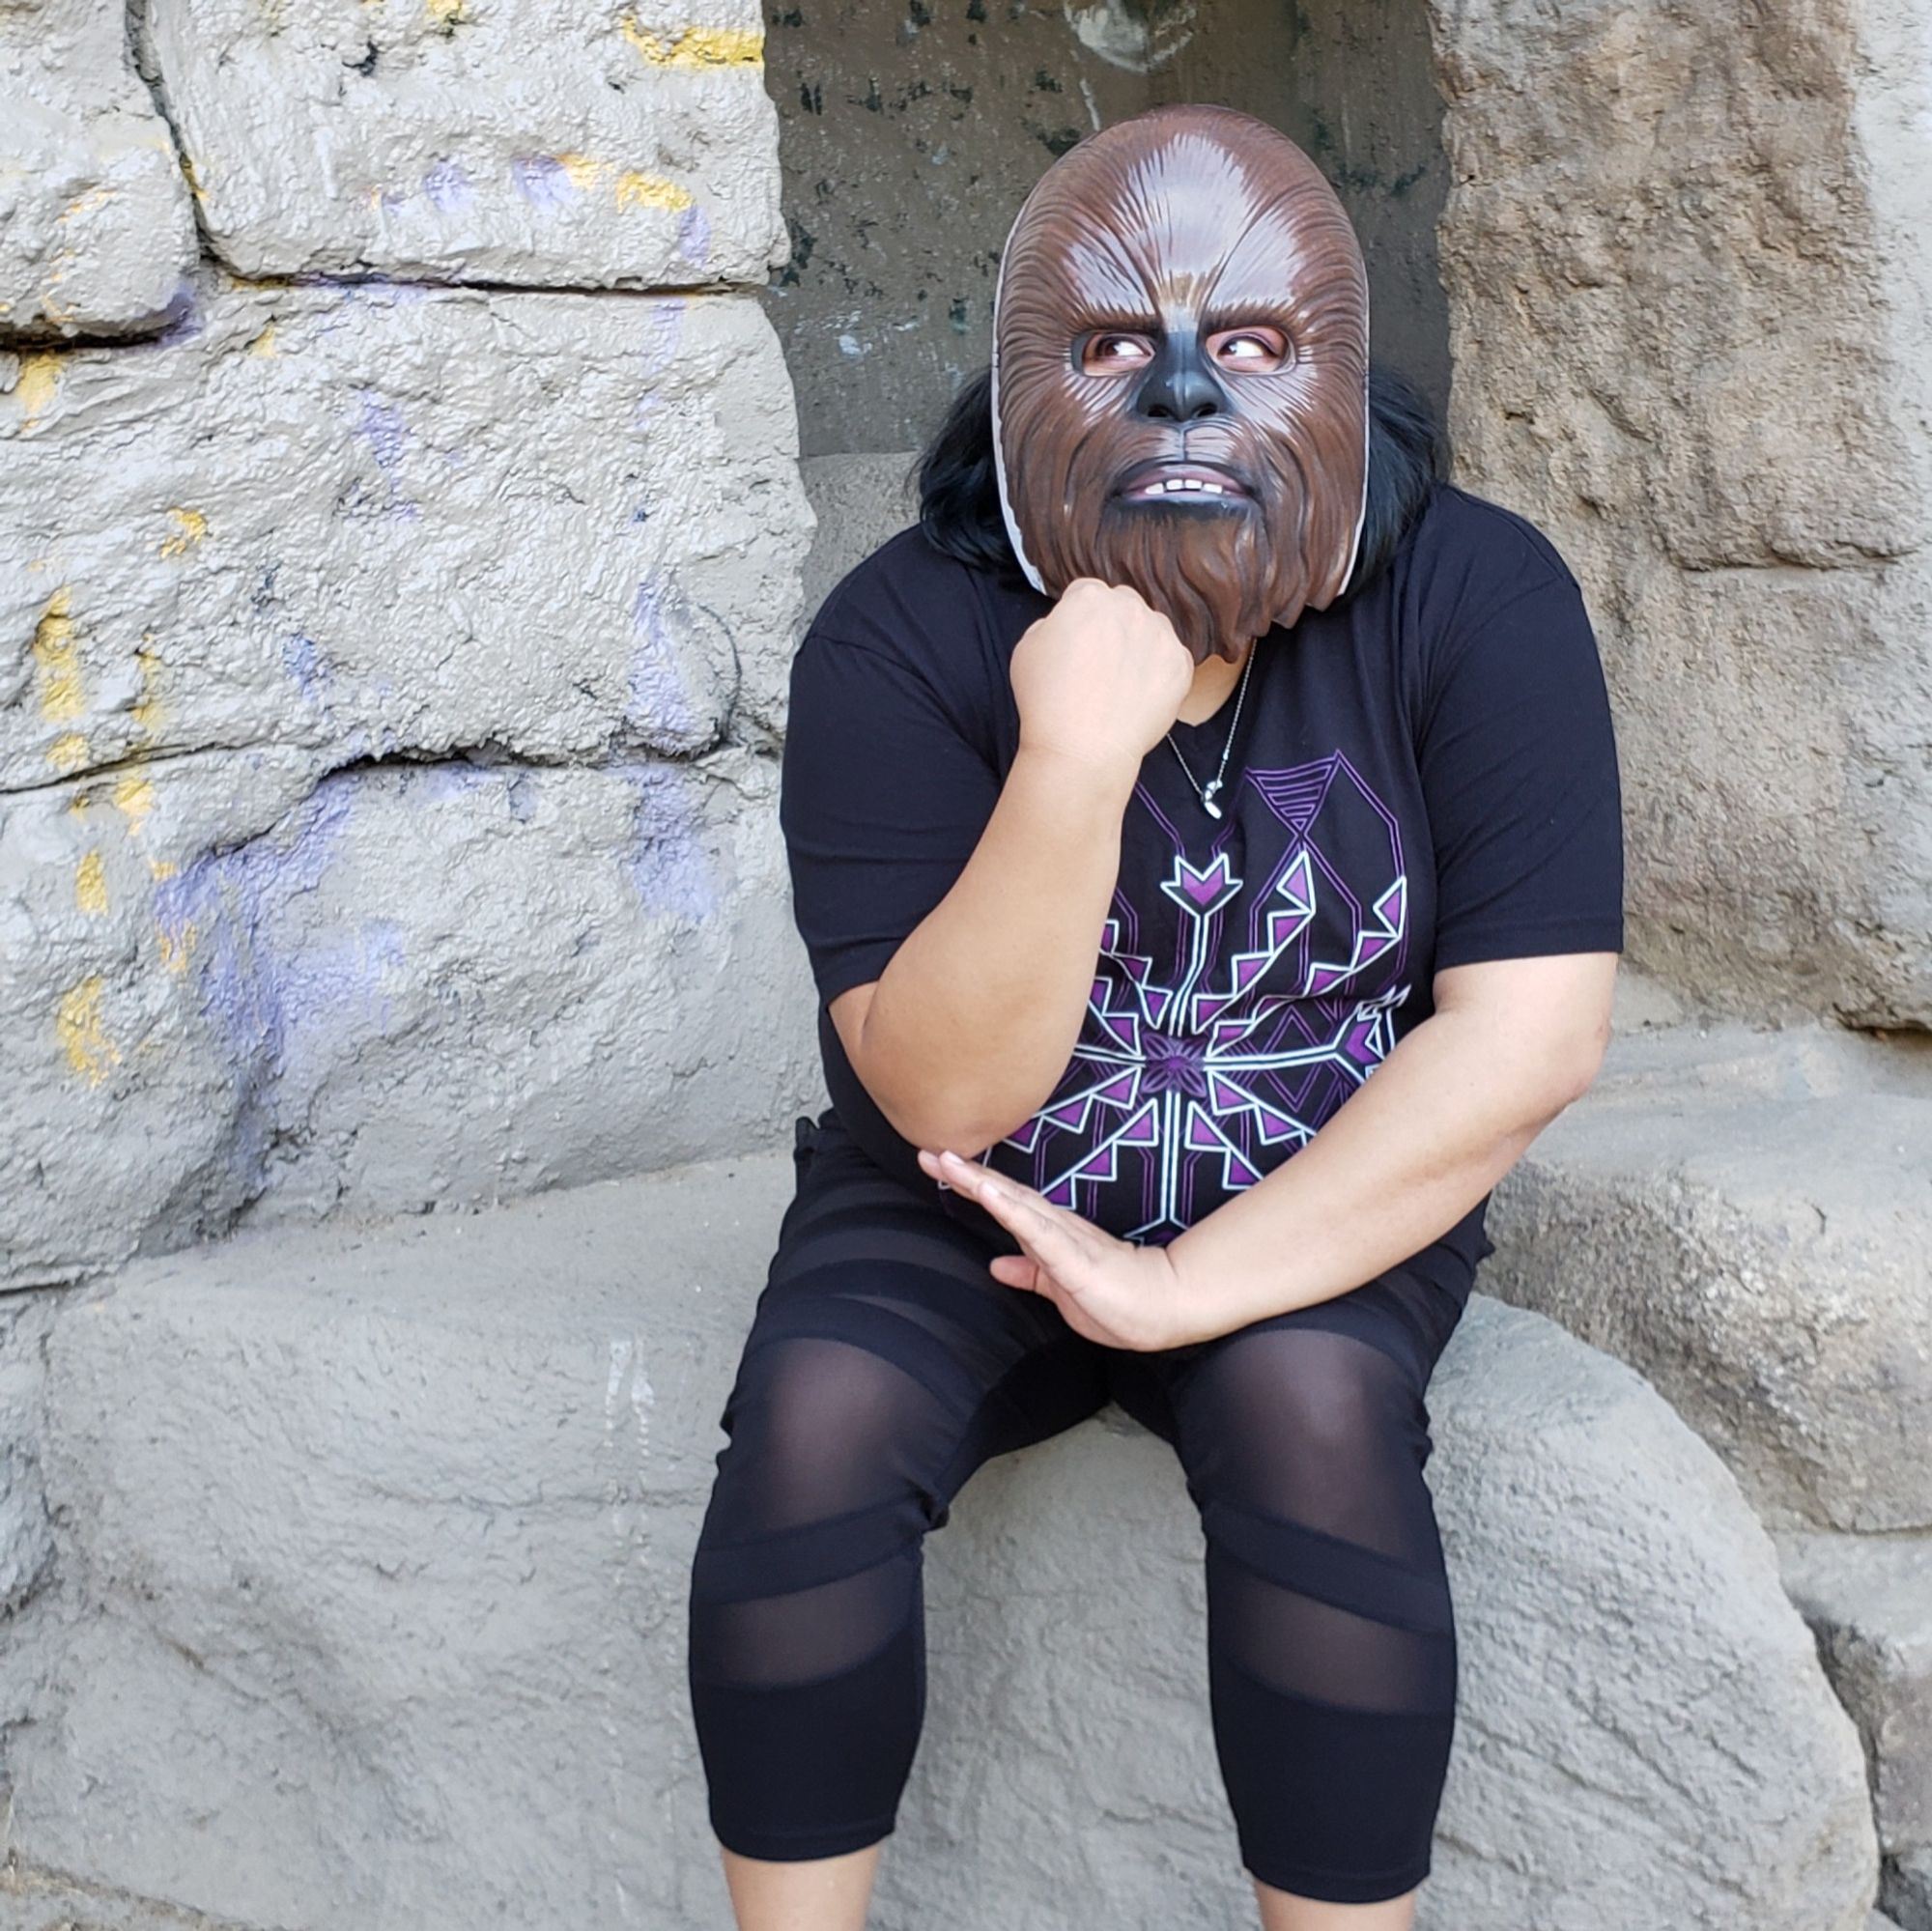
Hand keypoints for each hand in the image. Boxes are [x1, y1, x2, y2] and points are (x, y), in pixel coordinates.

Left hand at [916, 1146, 1188, 1351]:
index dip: (970, 1184)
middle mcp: (1053, 1227)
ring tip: (947, 1162)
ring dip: (979, 1182)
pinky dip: (1008, 1209)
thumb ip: (1030, 1274)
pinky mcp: (1073, 1256)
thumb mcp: (1059, 1290)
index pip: (1003, 1204)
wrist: (1163, 1309)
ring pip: (1014, 1204)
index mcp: (1048, 1236)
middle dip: (963, 1174)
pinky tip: (987, 1192)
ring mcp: (1063, 1238)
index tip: (937, 1165)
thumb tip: (997, 1265)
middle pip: (1002, 1194)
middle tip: (926, 1152)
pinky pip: (1035, 1229)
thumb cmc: (1117, 1300)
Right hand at [1009, 577, 1194, 783]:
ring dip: (1140, 646)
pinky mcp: (1180, 664)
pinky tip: (1140, 694)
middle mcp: (1129, 607)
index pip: (1088, 593)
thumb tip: (1067, 626)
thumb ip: (1050, 624)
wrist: (1083, 748)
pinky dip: (1160, 672)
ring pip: (1152, 629)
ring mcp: (1160, 635)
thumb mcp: (1026, 649)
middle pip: (1124, 606)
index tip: (1079, 641)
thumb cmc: (1048, 702)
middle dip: (1115, 626)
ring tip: (1121, 682)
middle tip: (1100, 663)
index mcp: (1089, 598)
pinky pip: (1173, 658)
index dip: (1081, 618)